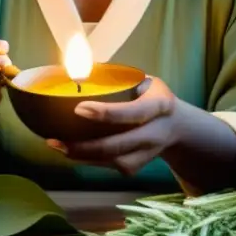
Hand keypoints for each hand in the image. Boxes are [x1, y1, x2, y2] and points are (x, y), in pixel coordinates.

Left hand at [48, 77, 180, 175]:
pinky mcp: (140, 166)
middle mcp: (157, 132)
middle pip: (120, 144)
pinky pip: (113, 167)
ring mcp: (150, 153)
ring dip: (84, 156)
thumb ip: (117, 80)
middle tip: (57, 139)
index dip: (107, 113)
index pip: (133, 112)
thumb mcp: (142, 81)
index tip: (79, 109)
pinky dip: (90, 161)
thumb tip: (74, 68)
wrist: (178, 126)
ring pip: (115, 161)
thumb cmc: (149, 96)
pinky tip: (71, 152)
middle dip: (87, 145)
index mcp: (160, 105)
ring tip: (57, 145)